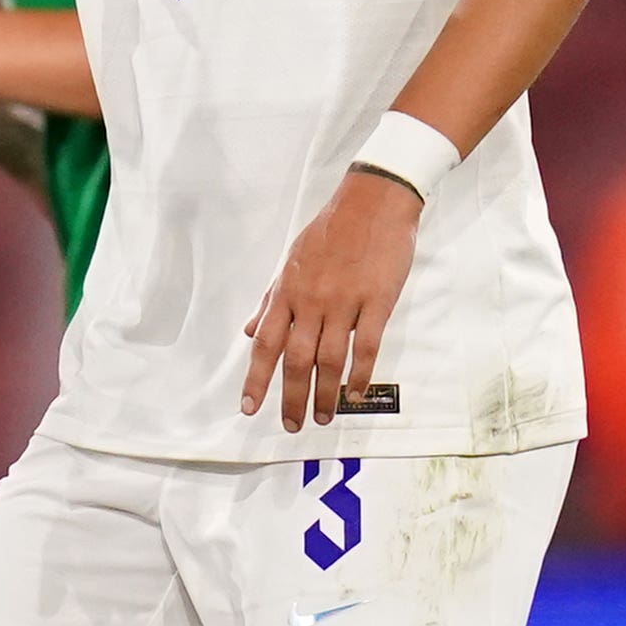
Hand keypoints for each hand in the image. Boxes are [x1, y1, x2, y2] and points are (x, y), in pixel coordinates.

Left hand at [241, 170, 421, 429]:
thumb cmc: (330, 232)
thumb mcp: (291, 262)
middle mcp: (311, 300)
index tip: (249, 408)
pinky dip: (360, 373)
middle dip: (291, 397)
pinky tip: (356, 392)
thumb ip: (271, 301)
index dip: (256, 378)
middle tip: (292, 425)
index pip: (266, 343)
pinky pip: (367, 345)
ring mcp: (345, 301)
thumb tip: (248, 330)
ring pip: (330, 359)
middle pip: (296, 360)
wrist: (373, 200)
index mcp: (288, 292)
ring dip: (325, 394)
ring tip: (322, 417)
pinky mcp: (377, 300)